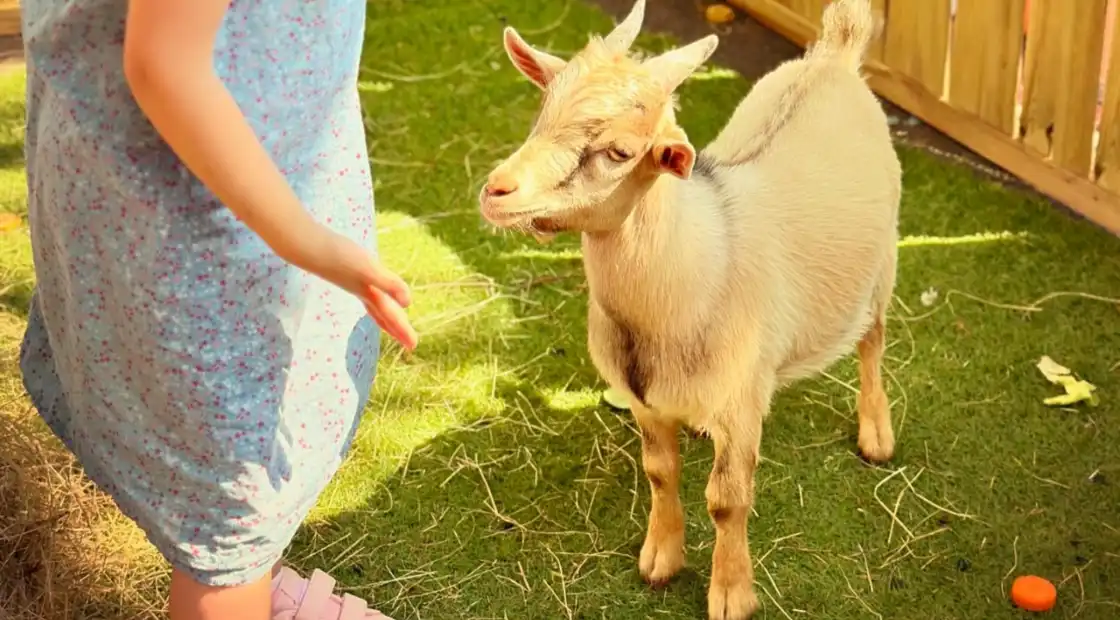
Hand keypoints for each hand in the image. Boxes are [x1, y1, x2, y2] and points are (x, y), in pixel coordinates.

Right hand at [299, 229, 418, 350]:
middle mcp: (361, 291)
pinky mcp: (346, 270)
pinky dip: (373, 293)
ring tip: (392, 322)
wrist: (306, 245)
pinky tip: (370, 289)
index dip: (403, 330)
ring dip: (384, 315)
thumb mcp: (368, 269)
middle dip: (396, 328)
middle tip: (409, 343)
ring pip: (373, 304)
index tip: (414, 346)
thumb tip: (408, 303)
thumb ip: (388, 285)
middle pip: (382, 315)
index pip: (390, 315)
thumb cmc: (337, 256)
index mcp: (369, 293)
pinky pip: (365, 288)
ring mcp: (352, 282)